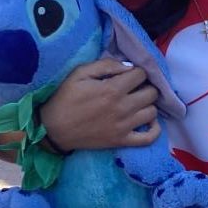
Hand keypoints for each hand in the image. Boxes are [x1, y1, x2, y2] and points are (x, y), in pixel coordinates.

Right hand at [40, 59, 159, 150]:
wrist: (53, 129)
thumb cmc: (65, 98)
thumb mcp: (80, 73)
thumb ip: (106, 65)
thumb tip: (128, 66)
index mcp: (112, 89)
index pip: (141, 74)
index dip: (136, 71)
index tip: (128, 75)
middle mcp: (123, 108)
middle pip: (151, 93)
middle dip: (145, 86)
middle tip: (134, 89)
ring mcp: (124, 126)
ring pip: (152, 112)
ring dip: (147, 105)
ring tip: (137, 103)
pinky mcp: (122, 141)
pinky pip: (149, 137)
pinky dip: (154, 129)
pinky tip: (147, 121)